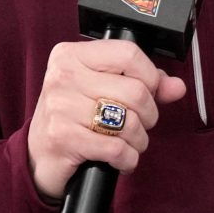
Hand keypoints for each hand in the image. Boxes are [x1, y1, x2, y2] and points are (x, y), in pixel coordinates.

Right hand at [27, 39, 186, 200]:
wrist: (37, 155)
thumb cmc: (72, 117)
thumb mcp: (102, 90)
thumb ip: (142, 83)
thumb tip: (176, 86)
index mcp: (72, 55)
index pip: (129, 53)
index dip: (150, 77)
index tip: (148, 91)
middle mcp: (63, 75)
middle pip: (136, 91)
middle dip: (149, 115)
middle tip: (140, 123)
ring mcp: (61, 106)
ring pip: (129, 121)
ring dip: (139, 139)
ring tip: (130, 142)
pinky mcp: (63, 137)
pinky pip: (116, 148)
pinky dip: (128, 159)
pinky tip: (121, 159)